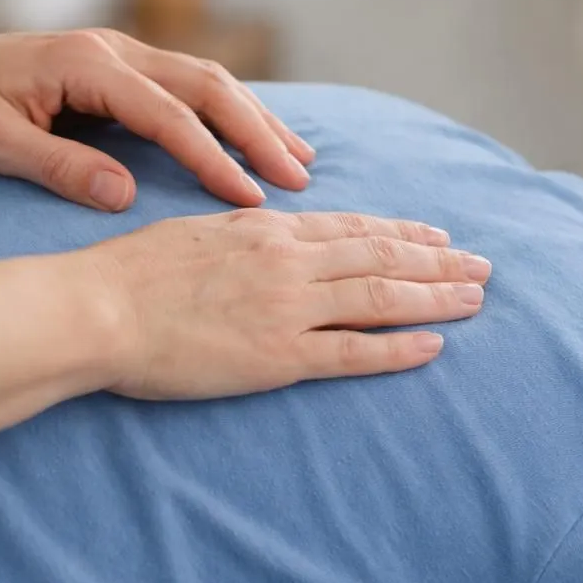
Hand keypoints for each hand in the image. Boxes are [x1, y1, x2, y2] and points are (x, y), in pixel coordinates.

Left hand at [0, 28, 314, 209]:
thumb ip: (58, 166)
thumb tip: (123, 195)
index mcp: (84, 63)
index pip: (168, 113)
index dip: (213, 157)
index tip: (250, 200)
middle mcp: (111, 49)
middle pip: (206, 84)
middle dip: (257, 130)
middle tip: (299, 179)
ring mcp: (116, 54)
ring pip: (204, 80)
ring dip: (252, 117)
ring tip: (299, 159)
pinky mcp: (114, 69)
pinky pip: (184, 86)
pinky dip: (225, 112)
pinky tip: (252, 136)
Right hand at [76, 209, 491, 398]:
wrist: (98, 307)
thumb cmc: (130, 272)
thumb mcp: (194, 232)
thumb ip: (241, 236)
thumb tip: (265, 234)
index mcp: (266, 229)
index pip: (352, 227)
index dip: (402, 233)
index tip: (438, 237)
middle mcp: (289, 261)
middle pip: (381, 258)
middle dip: (438, 263)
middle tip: (483, 267)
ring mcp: (287, 308)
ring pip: (381, 298)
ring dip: (435, 297)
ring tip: (477, 299)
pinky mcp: (278, 356)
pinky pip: (353, 351)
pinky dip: (398, 349)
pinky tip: (433, 347)